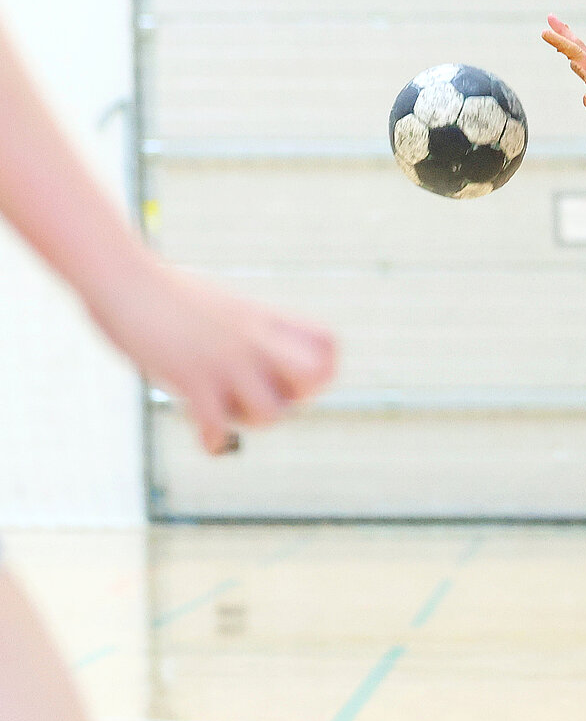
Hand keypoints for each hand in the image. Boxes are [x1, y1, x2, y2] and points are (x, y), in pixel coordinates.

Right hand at [87, 260, 336, 455]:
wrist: (123, 278)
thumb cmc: (162, 291)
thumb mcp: (219, 305)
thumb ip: (242, 327)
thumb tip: (249, 349)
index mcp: (263, 318)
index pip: (328, 345)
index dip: (323, 370)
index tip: (293, 378)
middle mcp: (254, 339)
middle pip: (315, 378)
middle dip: (297, 398)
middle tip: (265, 396)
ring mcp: (226, 359)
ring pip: (272, 413)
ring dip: (252, 422)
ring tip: (228, 412)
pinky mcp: (192, 377)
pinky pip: (218, 427)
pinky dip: (213, 441)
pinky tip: (205, 437)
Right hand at [541, 15, 585, 126]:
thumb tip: (584, 99)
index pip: (574, 52)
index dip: (558, 41)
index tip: (543, 31)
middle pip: (577, 45)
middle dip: (563, 32)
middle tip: (550, 17)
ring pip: (580, 55)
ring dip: (568, 44)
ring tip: (559, 34)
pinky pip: (585, 69)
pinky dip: (575, 61)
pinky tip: (574, 64)